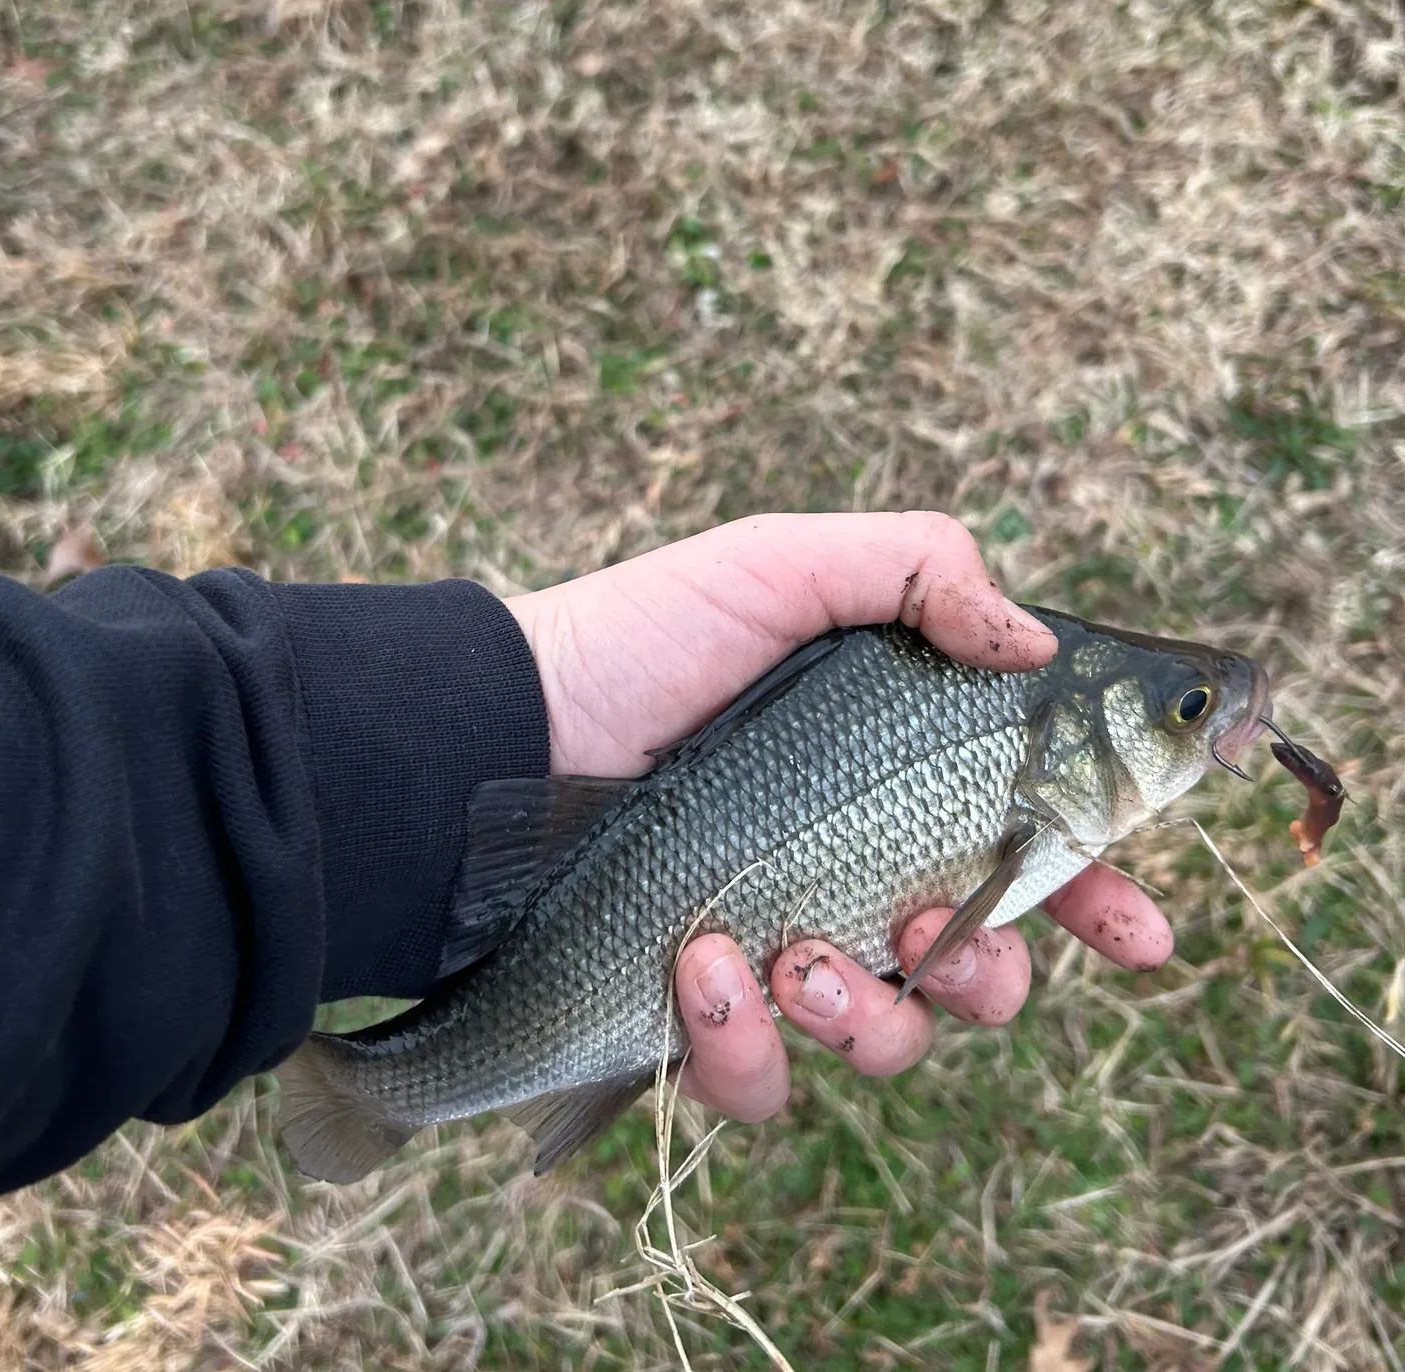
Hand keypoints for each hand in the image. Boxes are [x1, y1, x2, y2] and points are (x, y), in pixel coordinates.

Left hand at [504, 513, 1173, 1121]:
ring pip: (886, 1038)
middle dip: (989, 974)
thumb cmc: (643, 639)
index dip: (1096, 894)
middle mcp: (847, 877)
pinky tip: (704, 968)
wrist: (503, 723)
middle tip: (941, 937)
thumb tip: (1040, 648)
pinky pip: (761, 1081)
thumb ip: (920, 570)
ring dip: (867, 1010)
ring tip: (797, 953)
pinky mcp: (695, 1016)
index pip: (1025, 852)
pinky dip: (748, 1043)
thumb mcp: (781, 567)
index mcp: (889, 786)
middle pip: (980, 971)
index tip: (1143, 929)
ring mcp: (776, 954)